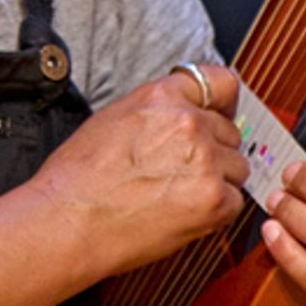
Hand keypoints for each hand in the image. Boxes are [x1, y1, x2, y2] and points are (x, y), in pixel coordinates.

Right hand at [32, 63, 248, 281]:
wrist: (68, 222)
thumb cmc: (78, 178)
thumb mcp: (115, 118)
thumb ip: (159, 111)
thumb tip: (187, 115)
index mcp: (162, 97)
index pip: (221, 83)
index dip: (222, 104)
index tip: (221, 115)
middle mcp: (188, 123)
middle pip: (230, 132)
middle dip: (214, 150)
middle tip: (181, 171)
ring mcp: (205, 161)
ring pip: (236, 168)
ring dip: (218, 181)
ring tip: (178, 194)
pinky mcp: (214, 201)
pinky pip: (236, 201)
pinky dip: (217, 210)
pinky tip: (183, 213)